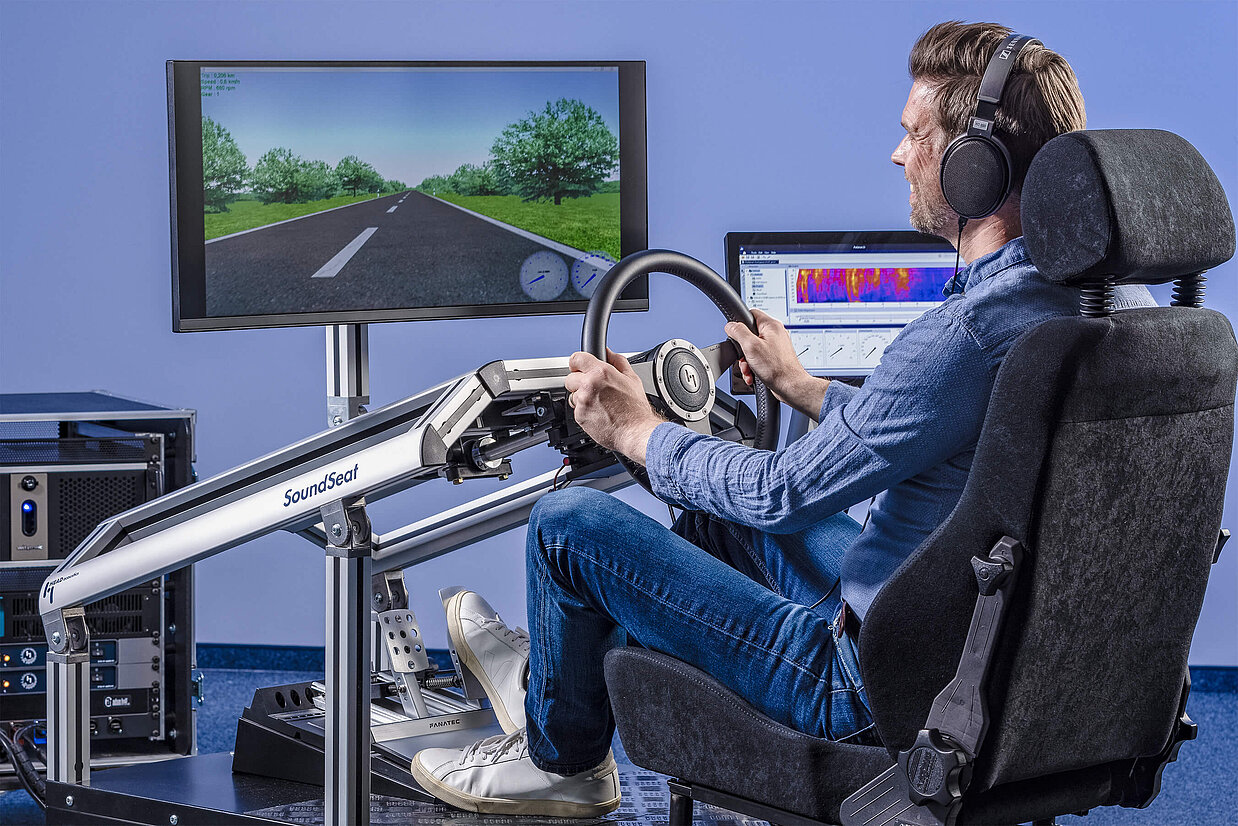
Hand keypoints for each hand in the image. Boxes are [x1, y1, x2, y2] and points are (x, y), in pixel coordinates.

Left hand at [564, 348, 665, 463]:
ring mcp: (583, 401)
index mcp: (601, 372)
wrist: (635, 432)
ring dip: (581, 397)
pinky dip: (584, 411)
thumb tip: (609, 353)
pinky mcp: (579, 415)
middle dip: (579, 382)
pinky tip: (598, 413)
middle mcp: (589, 385)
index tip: (579, 367)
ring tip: (599, 403)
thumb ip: (618, 361)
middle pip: (570, 378)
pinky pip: (576, 410)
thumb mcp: (632, 379)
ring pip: (572, 395)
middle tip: (594, 389)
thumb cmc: (636, 409)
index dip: (577, 363)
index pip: (576, 358)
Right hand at [724, 308, 813, 402]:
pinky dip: (754, 367)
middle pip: (749, 335)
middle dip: (743, 350)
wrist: (790, 387)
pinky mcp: (775, 358)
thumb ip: (739, 332)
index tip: (735, 334)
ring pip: (752, 349)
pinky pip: (759, 359)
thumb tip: (730, 325)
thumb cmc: (777, 368)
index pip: (751, 314)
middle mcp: (775, 334)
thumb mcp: (751, 346)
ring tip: (750, 370)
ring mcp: (775, 346)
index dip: (740, 323)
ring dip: (747, 362)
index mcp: (771, 325)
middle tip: (745, 358)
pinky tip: (754, 375)